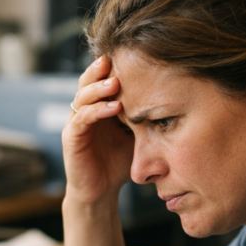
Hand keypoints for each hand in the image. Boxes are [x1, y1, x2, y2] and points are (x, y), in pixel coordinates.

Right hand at [62, 56, 132, 204]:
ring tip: (115, 81)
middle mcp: (85, 110)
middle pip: (88, 81)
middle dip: (101, 69)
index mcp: (99, 105)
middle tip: (116, 58)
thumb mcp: (137, 133)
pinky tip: (114, 107)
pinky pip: (81, 119)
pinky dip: (97, 111)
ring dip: (99, 88)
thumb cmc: (120, 162)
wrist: (102, 192)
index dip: (113, 65)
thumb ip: (144, 114)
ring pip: (83, 96)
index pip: (102, 78)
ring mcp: (76, 123)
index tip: (131, 54)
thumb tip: (173, 93)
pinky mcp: (71, 138)